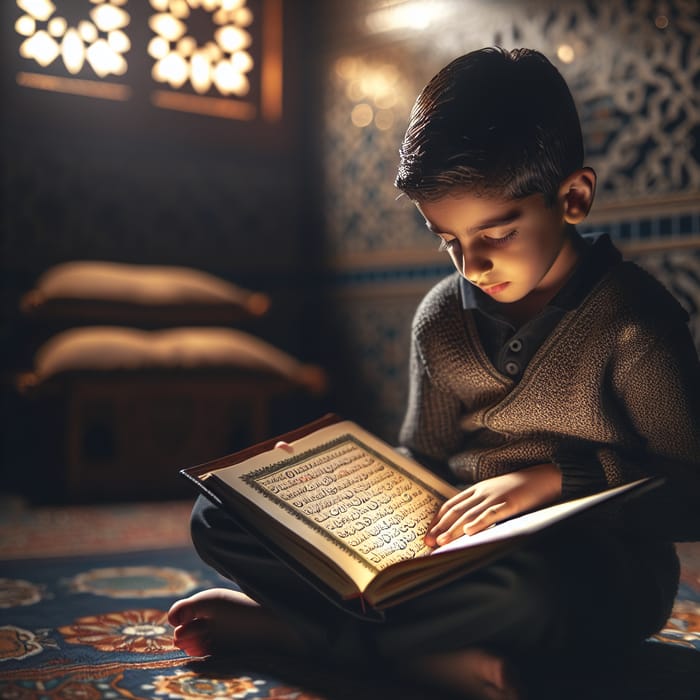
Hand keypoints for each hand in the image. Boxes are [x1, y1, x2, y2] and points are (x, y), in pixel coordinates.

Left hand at [424, 463, 561, 546]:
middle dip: (440, 528)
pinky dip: (479, 523)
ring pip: (469, 515)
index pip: (451, 504)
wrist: (545, 477)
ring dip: (453, 530)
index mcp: (477, 489)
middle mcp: (482, 492)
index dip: (438, 519)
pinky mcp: (510, 503)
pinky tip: (470, 532)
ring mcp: (495, 497)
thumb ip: (481, 506)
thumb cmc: (520, 489)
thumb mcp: (495, 495)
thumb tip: (466, 525)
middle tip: (428, 543)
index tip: (428, 533)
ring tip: (441, 542)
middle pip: (455, 511)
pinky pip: (491, 514)